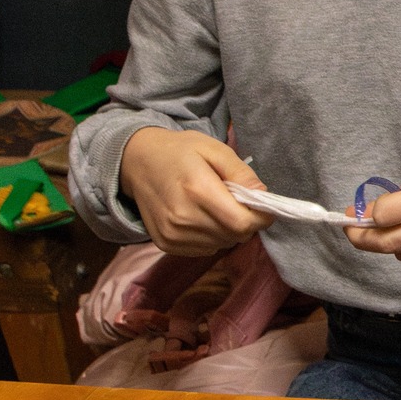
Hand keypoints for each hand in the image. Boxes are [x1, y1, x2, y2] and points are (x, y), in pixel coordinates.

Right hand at [118, 127, 270, 256]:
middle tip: (237, 202)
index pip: (242, 223)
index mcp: (198, 190)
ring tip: (217, 207)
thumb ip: (241, 173)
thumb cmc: (180, 151)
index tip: (261, 206)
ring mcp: (172, 234)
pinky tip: (203, 217)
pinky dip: (212, 237)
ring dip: (228, 230)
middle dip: (246, 222)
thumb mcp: (215, 149)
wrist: (137, 161)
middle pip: (235, 235)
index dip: (260, 217)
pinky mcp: (165, 243)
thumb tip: (263, 195)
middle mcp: (183, 217)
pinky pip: (205, 250)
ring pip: (222, 244)